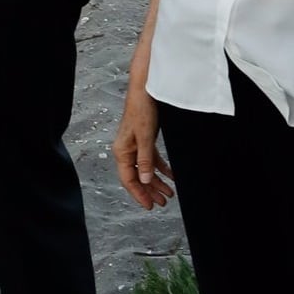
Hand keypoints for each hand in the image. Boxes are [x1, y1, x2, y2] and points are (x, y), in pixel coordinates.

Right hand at [112, 76, 174, 209]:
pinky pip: (152, 159)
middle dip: (150, 191)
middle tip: (163, 203)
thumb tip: (144, 180)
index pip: (129, 180)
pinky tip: (172, 176)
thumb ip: (144, 160)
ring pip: (146, 169)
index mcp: (122, 151)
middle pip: (138, 177)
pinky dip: (162, 168)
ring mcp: (135, 145)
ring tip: (169, 193)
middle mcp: (127, 150)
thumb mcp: (145, 137)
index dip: (139, 194)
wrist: (145, 88)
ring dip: (157, 181)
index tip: (150, 206)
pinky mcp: (144, 139)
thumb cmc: (141, 109)